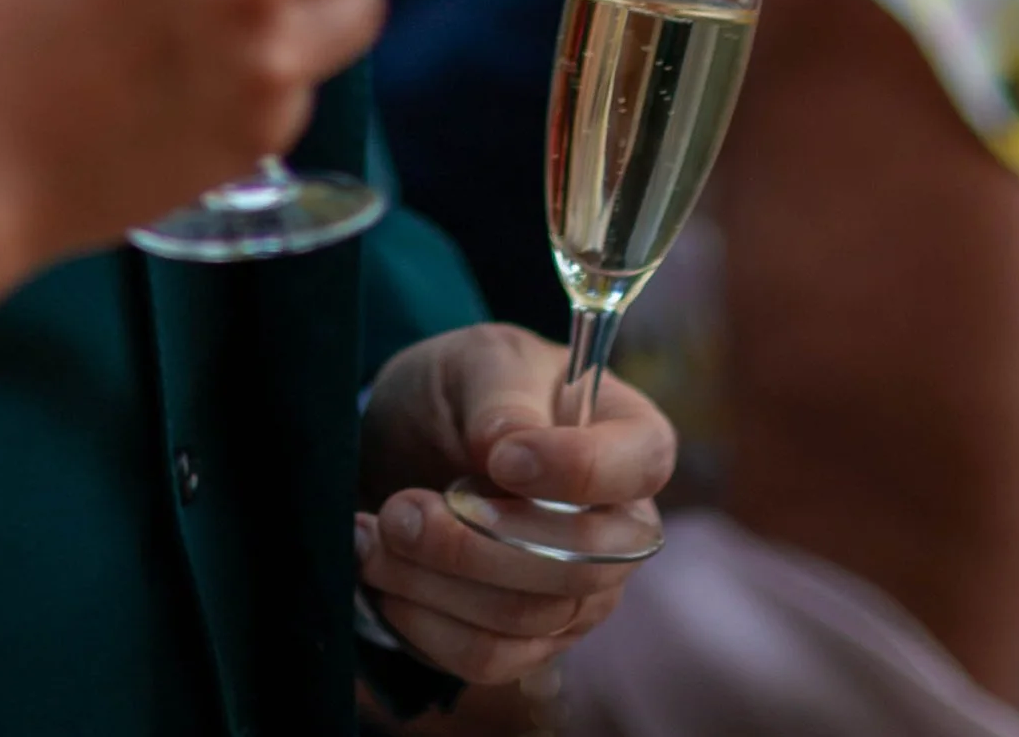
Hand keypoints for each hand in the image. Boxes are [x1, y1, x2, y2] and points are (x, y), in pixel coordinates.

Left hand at [355, 324, 673, 690]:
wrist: (417, 440)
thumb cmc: (467, 388)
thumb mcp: (479, 360)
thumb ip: (502, 395)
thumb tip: (511, 443)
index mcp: (631, 437)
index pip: (643, 464)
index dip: (580, 468)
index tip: (502, 457)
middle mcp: (623, 528)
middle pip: (581, 562)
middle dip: (477, 541)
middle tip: (402, 508)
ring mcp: (583, 595)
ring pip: (525, 616)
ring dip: (435, 580)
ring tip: (376, 532)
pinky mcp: (533, 643)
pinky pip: (489, 658)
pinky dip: (425, 622)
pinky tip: (383, 573)